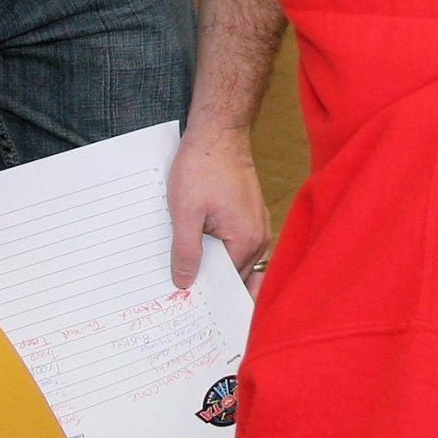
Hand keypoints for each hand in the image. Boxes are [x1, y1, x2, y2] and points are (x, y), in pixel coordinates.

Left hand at [166, 123, 270, 297]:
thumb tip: (185, 283)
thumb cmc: (203, 167)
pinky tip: (195, 244)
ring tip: (184, 266)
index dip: (204, 293)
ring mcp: (257, 224)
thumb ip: (186, 252)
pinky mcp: (249, 214)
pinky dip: (216, 248)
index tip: (183, 304)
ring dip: (211, 263)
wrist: (218, 133)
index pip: (227, 284)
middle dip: (209, 281)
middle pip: (233, 274)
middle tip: (178, 288)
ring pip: (233, 259)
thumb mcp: (185, 213)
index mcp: (247, 240)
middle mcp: (259, 236)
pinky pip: (234, 243)